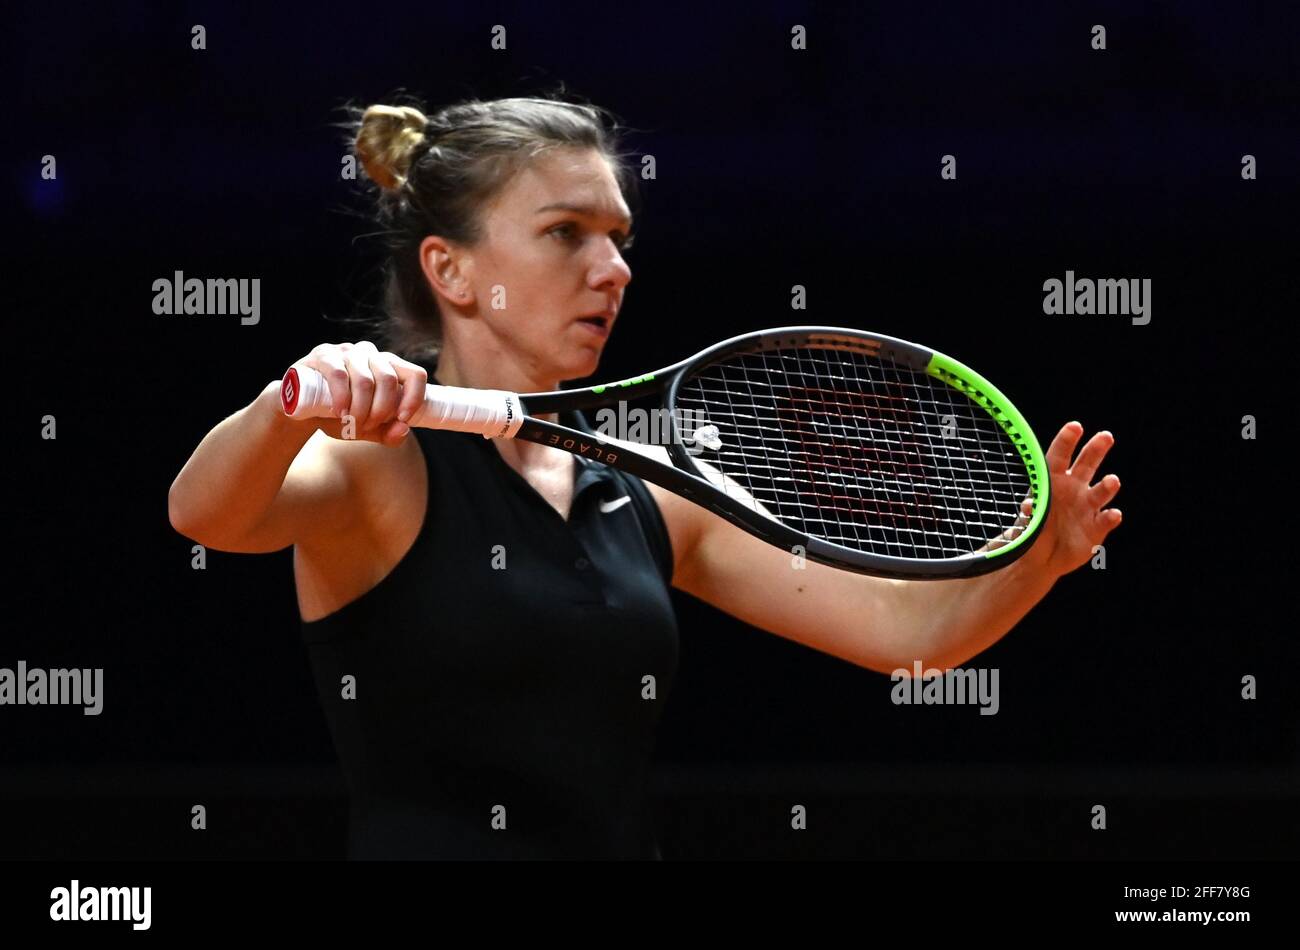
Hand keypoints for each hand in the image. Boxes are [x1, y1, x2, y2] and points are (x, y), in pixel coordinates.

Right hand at [294, 340, 428, 446]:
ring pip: (365, 380)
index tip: (403, 419)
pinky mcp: (323, 355)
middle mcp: (370, 353)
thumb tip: (404, 429)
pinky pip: (339, 375)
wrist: (301, 409)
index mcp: (388, 366)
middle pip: (389, 379)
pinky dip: (342, 398)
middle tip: (367, 426)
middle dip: (381, 410)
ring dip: (360, 409)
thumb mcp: (368, 429)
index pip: (415, 374)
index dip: (414, 398)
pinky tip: (339, 412)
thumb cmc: (340, 416)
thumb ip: (388, 433)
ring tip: (350, 423)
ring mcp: (346, 351)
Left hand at [1025, 421, 1122, 576]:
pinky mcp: (1097, 528)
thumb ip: (1030, 513)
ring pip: (1101, 491)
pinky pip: (1106, 519)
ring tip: (1112, 480)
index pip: (1060, 455)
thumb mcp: (1027, 521)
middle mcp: (1074, 488)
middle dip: (1096, 450)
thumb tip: (1030, 505)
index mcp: (1054, 480)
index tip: (1075, 426)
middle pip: (1088, 464)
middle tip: (1106, 436)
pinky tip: (1113, 514)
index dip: (1067, 441)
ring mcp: (1087, 507)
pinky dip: (1110, 517)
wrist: (1041, 559)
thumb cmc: (1032, 530)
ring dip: (1108, 485)